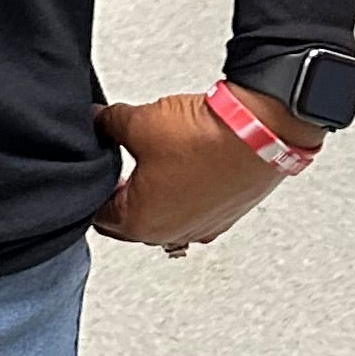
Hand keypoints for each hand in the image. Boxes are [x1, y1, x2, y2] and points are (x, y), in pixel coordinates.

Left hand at [94, 87, 320, 256]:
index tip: (95, 167)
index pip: (97, 215)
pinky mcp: (226, 214)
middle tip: (119, 163)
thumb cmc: (205, 137)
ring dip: (154, 195)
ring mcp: (202, 227)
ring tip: (154, 160)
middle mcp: (172, 234)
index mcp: (140, 224)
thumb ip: (107, 123)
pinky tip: (185, 165)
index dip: (92, 186)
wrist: (262, 129)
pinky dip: (184, 193)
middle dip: (121, 194)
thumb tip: (98, 120)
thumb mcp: (137, 121)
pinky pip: (192, 210)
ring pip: (163, 217)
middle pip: (129, 222)